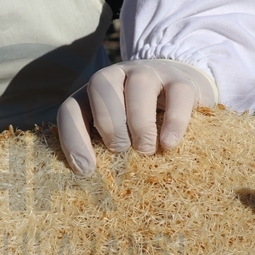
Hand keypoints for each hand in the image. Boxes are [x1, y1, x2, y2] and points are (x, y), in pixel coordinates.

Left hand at [57, 59, 216, 174]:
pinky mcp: (182, 81)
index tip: (86, 170)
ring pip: (139, 86)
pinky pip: (178, 94)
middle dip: (108, 123)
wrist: (182, 92)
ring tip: (146, 150)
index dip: (73, 138)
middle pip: (100, 85)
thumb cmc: (140, 123)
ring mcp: (149, 73)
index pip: (71, 109)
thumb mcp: (117, 134)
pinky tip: (169, 144)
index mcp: (93, 94)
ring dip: (139, 123)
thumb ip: (103, 148)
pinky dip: (173, 121)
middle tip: (121, 150)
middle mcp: (117, 76)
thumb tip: (92, 180)